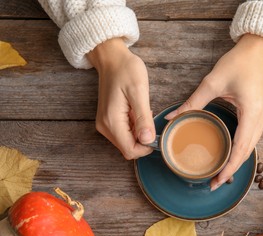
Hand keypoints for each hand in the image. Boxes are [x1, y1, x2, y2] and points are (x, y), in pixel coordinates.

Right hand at [87, 38, 154, 158]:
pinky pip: (125, 133)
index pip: (130, 150)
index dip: (147, 147)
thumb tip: (148, 140)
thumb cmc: (126, 70)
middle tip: (150, 117)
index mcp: (112, 121)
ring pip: (127, 142)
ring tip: (143, 111)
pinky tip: (137, 111)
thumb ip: (143, 118)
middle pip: (128, 148)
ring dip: (139, 133)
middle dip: (144, 140)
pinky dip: (135, 127)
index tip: (157, 132)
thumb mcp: (139, 92)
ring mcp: (105, 124)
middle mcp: (105, 127)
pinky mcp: (108, 121)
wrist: (112, 58)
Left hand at [165, 34, 262, 189]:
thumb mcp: (212, 82)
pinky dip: (240, 150)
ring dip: (236, 161)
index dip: (229, 168)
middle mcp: (261, 119)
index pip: (240, 149)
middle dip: (231, 170)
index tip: (216, 181)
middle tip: (214, 183)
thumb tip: (172, 118)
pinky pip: (251, 138)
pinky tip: (229, 155)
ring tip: (220, 173)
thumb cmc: (239, 62)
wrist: (259, 50)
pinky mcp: (261, 114)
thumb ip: (192, 103)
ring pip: (250, 147)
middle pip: (247, 152)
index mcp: (251, 113)